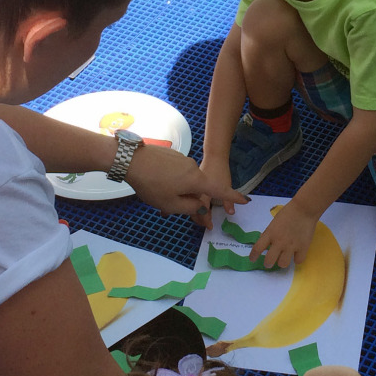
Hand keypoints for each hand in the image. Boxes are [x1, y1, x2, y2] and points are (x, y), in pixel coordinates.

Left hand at [126, 144, 246, 217]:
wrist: (130, 159)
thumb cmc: (152, 185)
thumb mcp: (171, 204)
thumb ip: (190, 207)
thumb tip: (201, 205)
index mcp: (197, 180)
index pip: (219, 190)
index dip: (233, 197)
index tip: (245, 200)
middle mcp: (193, 167)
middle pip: (200, 188)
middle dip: (196, 203)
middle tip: (191, 219)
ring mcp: (182, 160)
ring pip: (186, 181)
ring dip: (180, 193)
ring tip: (162, 201)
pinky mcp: (171, 156)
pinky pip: (177, 173)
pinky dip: (173, 182)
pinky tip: (157, 186)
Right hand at [187, 158, 237, 228]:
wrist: (213, 157)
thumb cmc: (219, 171)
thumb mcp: (226, 186)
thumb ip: (228, 202)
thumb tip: (231, 213)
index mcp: (202, 194)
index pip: (202, 212)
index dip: (206, 221)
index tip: (210, 227)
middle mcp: (194, 193)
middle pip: (192, 210)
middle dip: (197, 219)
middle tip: (204, 225)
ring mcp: (190, 190)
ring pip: (188, 204)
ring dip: (192, 212)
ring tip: (200, 218)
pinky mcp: (190, 187)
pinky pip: (187, 199)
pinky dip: (189, 204)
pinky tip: (193, 206)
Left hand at [250, 199, 318, 269]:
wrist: (304, 209)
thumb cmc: (288, 213)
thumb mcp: (273, 223)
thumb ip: (269, 233)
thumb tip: (265, 242)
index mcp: (270, 234)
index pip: (257, 248)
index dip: (253, 256)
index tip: (252, 259)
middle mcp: (279, 242)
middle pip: (269, 260)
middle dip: (268, 264)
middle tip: (269, 263)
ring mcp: (291, 246)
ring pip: (283, 264)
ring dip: (282, 262)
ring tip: (284, 258)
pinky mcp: (303, 248)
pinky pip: (298, 261)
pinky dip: (297, 259)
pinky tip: (296, 254)